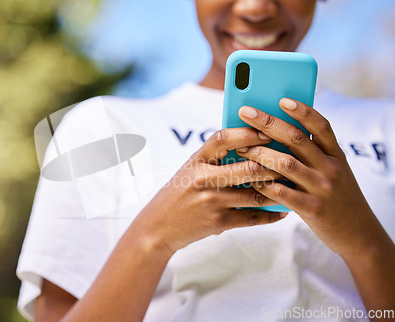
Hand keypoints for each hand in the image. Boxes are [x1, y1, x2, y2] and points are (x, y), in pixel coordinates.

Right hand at [134, 127, 285, 254]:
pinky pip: (252, 217)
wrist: (158, 226)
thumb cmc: (179, 193)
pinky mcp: (217, 222)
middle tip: (293, 160)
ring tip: (295, 185)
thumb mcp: (190, 170)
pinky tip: (282, 211)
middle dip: (274, 165)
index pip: (223, 138)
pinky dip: (270, 215)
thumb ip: (215, 158)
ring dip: (278, 190)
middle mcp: (203, 179)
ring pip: (255, 193)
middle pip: (247, 167)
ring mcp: (211, 201)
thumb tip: (251, 145)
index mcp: (195, 160)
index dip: (247, 133)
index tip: (268, 131)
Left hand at [235, 98, 382, 258]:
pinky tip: (249, 178)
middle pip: (296, 139)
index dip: (302, 110)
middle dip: (267, 123)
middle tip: (245, 112)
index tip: (282, 99)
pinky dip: (263, 183)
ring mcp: (322, 188)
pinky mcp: (312, 209)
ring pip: (285, 164)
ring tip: (240, 148)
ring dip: (259, 153)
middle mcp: (330, 168)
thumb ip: (313, 153)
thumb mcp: (333, 170)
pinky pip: (282, 192)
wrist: (357, 232)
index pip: (321, 125)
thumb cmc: (337, 196)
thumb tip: (278, 132)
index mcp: (336, 154)